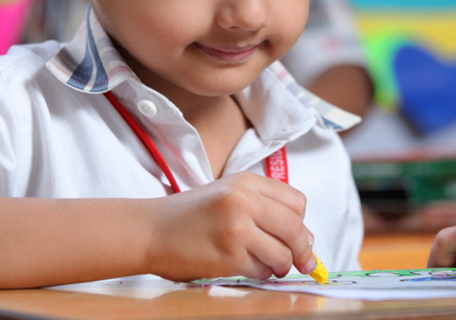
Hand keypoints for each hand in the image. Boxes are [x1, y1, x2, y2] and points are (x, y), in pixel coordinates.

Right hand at [145, 172, 316, 280]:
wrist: (150, 230)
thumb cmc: (188, 215)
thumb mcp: (227, 194)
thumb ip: (264, 207)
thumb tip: (305, 238)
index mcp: (246, 182)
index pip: (297, 203)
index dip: (301, 223)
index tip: (299, 236)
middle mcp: (244, 201)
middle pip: (296, 229)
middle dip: (303, 250)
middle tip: (302, 261)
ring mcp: (237, 229)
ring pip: (283, 254)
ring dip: (279, 265)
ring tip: (265, 263)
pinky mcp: (229, 257)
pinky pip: (262, 271)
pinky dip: (259, 273)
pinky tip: (243, 266)